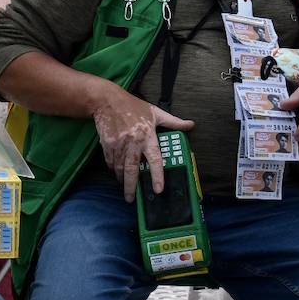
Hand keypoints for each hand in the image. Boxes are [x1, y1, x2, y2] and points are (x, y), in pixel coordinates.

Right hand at [91, 84, 194, 202]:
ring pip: (119, 168)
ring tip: (125, 188)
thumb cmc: (133, 106)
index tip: (158, 189)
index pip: (154, 160)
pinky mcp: (107, 144)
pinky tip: (116, 173)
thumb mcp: (156, 112)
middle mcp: (133, 142)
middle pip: (132, 170)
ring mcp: (118, 144)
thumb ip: (173, 122)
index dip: (157, 176)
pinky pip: (110, 162)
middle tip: (131, 199)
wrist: (108, 100)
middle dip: (131, 187)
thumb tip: (191, 124)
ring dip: (122, 179)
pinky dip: (113, 169)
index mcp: (147, 136)